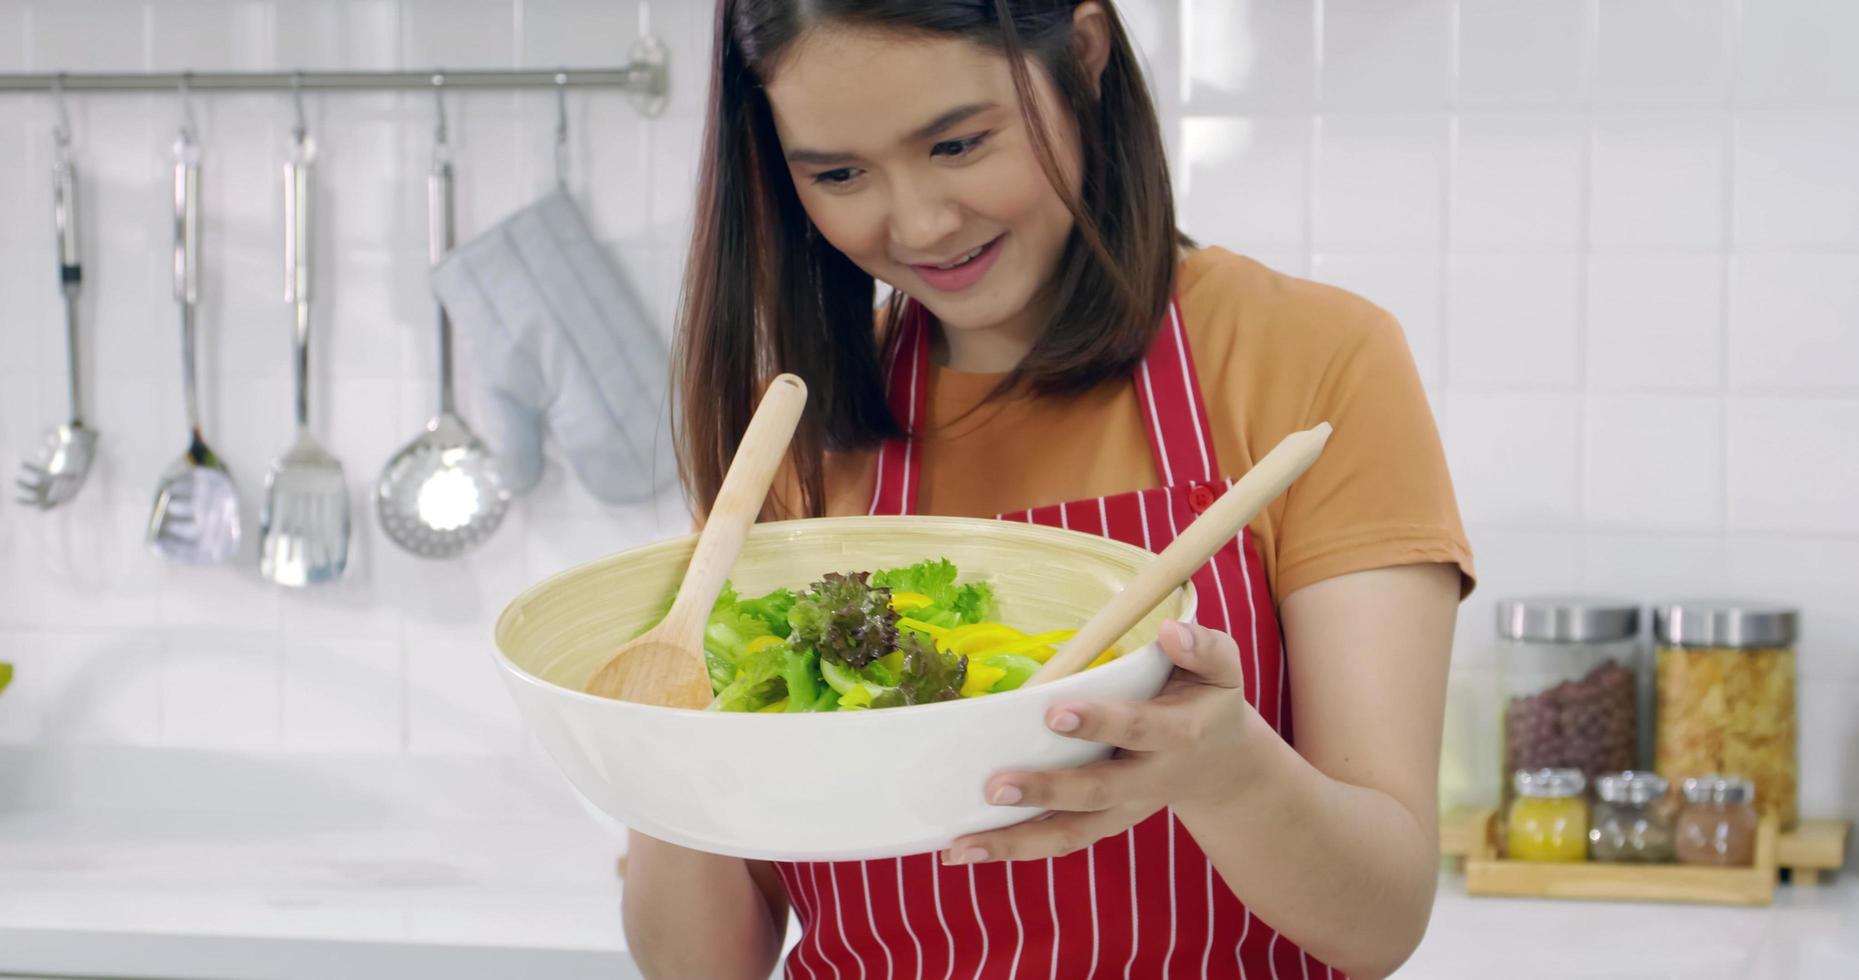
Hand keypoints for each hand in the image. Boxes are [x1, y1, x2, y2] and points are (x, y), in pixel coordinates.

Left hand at [941, 620, 1263, 864]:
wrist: (1221, 765)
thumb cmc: (1207, 701)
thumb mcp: (1222, 668)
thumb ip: (1204, 648)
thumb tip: (1171, 631)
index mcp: (1179, 735)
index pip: (1138, 729)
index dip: (1100, 722)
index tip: (1055, 711)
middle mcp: (1149, 781)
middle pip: (1098, 792)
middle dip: (1047, 790)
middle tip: (995, 786)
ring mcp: (1123, 810)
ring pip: (1071, 834)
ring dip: (1015, 841)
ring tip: (961, 845)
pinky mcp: (1102, 824)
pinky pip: (1057, 841)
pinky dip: (1011, 849)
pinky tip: (963, 849)